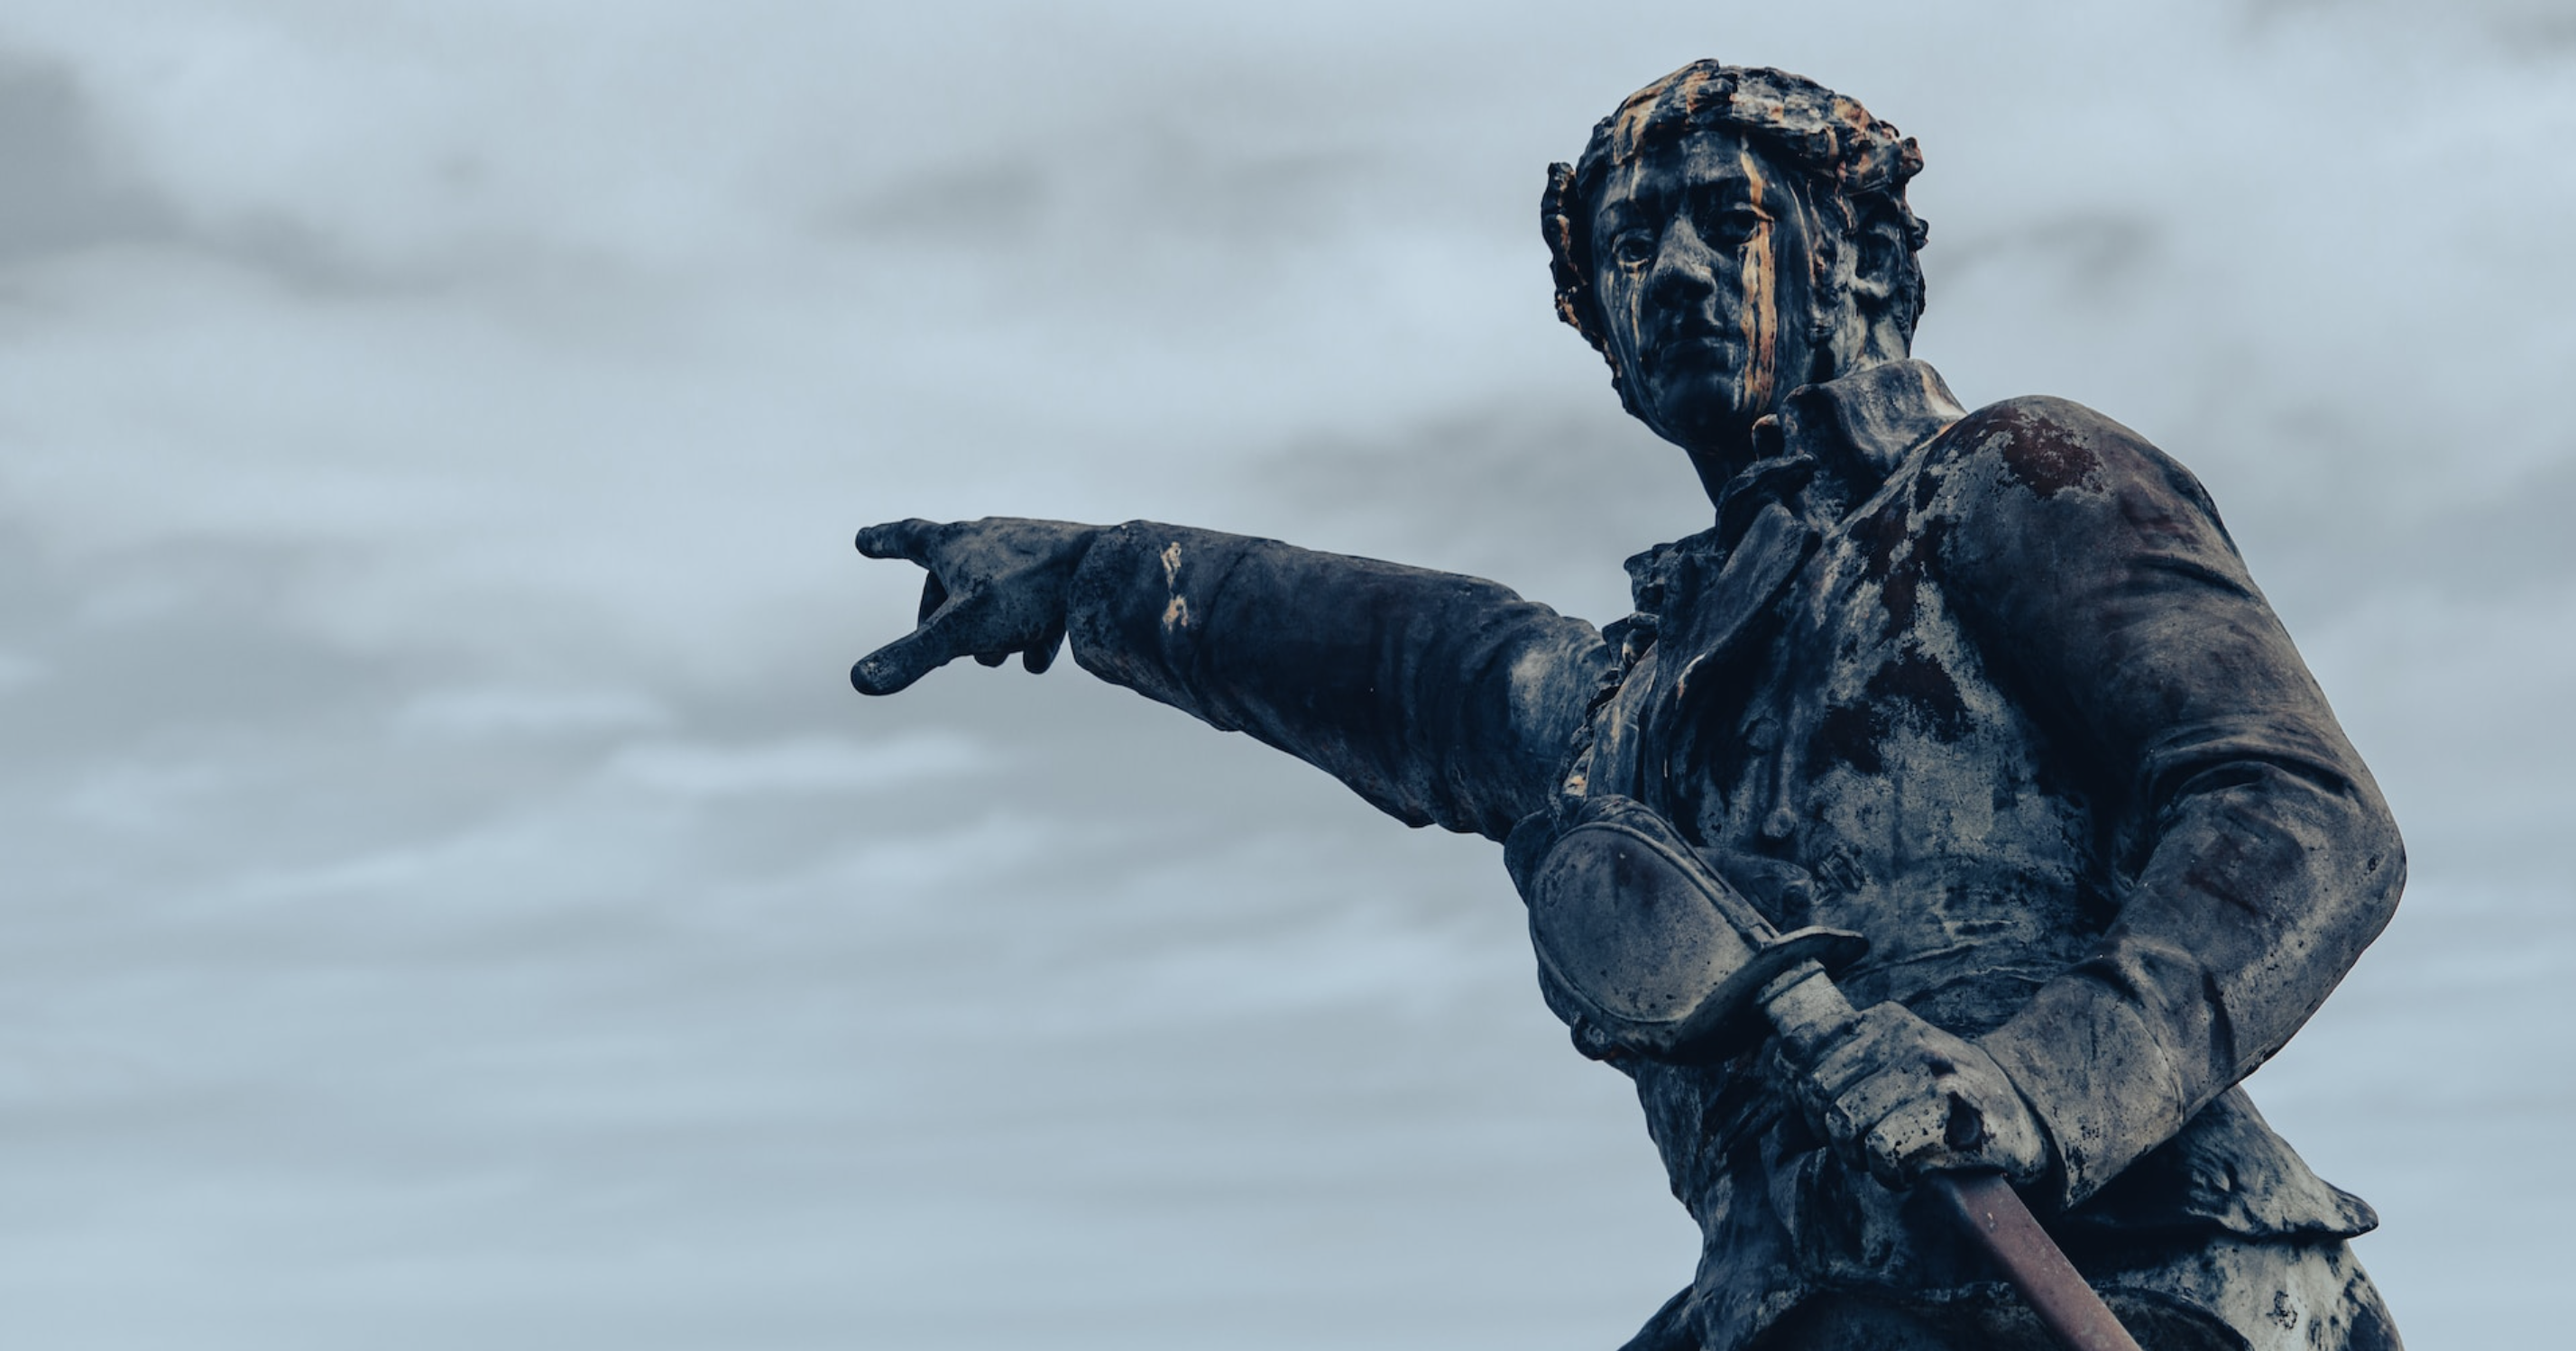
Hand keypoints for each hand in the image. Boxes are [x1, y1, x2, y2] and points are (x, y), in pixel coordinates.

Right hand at [851, 517, 1100, 694]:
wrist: (1105, 573)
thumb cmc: (1027, 594)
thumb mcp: (961, 631)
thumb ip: (912, 657)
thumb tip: (858, 680)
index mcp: (957, 543)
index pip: (908, 539)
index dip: (884, 542)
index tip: (862, 539)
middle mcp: (990, 538)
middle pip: (951, 575)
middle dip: (942, 615)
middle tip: (940, 652)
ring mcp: (1029, 551)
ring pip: (994, 592)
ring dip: (989, 629)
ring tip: (999, 659)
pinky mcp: (1063, 570)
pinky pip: (1037, 602)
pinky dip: (1030, 631)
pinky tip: (1038, 661)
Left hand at [1783, 1000, 2047, 1190]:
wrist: (2028, 1116)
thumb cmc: (1946, 1097)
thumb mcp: (1893, 1064)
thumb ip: (1835, 1070)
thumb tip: (1780, 1099)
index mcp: (1887, 1021)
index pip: (1804, 1060)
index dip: (1810, 1102)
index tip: (1837, 1119)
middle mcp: (1908, 1041)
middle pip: (1821, 1097)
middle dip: (1835, 1133)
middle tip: (1869, 1144)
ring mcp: (1932, 1076)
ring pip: (1846, 1127)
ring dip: (1863, 1157)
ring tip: (1895, 1154)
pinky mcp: (1952, 1117)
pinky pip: (1882, 1154)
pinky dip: (1890, 1174)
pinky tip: (1914, 1168)